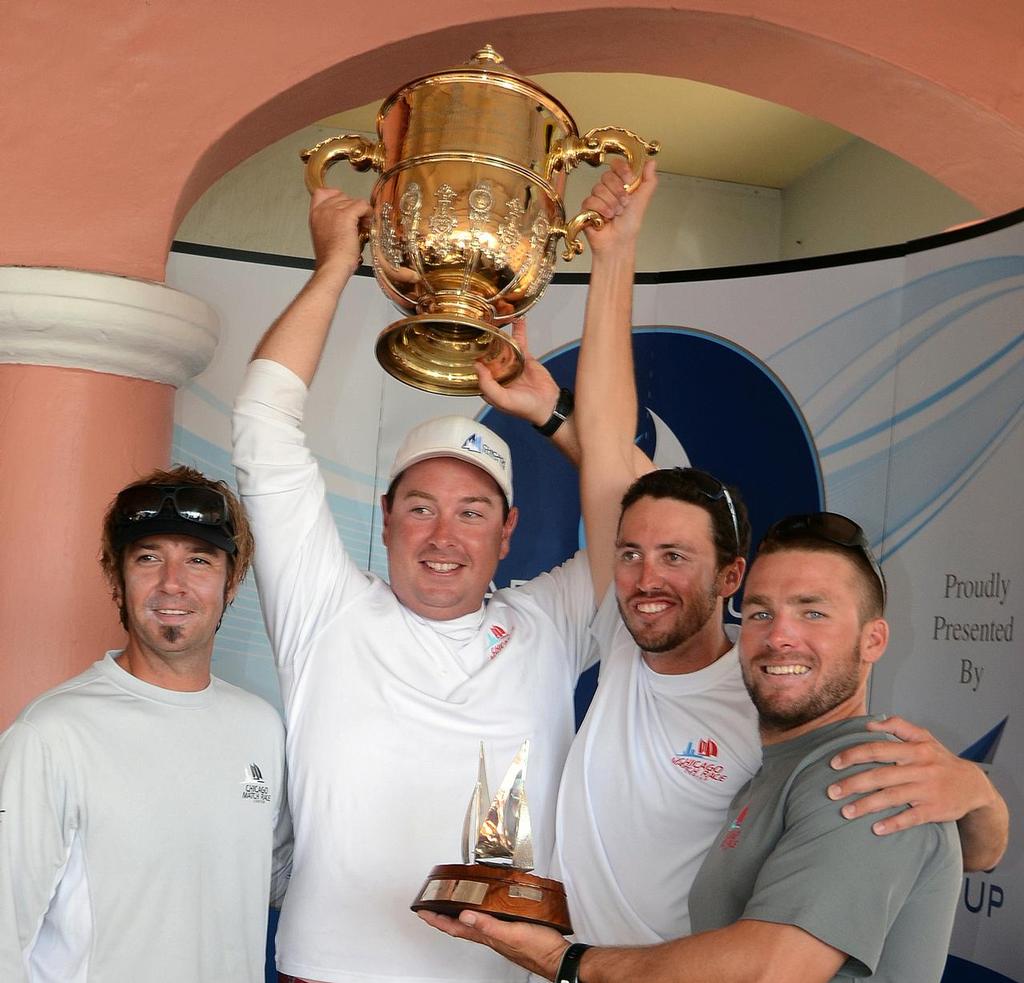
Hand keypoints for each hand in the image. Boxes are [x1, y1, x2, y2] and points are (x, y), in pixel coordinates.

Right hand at [309, 187, 372, 274]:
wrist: (333, 266)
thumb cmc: (332, 258)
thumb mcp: (325, 236)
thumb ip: (331, 223)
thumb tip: (347, 219)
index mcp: (315, 215)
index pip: (323, 193)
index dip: (338, 198)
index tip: (346, 208)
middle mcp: (322, 210)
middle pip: (342, 196)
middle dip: (352, 208)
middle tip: (357, 224)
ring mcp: (333, 211)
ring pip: (354, 201)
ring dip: (361, 213)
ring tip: (361, 228)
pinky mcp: (346, 215)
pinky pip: (362, 205)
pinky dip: (368, 213)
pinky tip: (367, 225)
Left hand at [416, 909, 568, 979]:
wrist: (558, 958)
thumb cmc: (539, 948)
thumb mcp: (511, 933)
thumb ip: (488, 924)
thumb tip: (465, 914)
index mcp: (487, 936)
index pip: (455, 927)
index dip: (437, 919)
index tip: (422, 911)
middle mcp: (491, 936)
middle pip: (460, 926)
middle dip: (443, 916)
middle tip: (430, 907)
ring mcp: (500, 934)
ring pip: (473, 923)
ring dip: (459, 914)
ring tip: (451, 905)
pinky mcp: (511, 931)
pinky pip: (488, 921)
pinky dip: (480, 913)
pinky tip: (484, 908)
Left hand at [476, 319, 560, 425]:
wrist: (548, 405)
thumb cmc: (525, 408)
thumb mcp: (502, 400)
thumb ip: (487, 385)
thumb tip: (477, 367)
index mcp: (489, 384)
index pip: (476, 368)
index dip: (471, 357)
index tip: (466, 345)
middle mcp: (499, 373)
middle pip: (488, 353)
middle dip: (483, 341)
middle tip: (478, 326)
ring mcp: (512, 364)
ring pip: (503, 345)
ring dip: (500, 333)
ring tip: (495, 320)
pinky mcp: (525, 358)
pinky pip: (520, 342)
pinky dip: (519, 331)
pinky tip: (517, 321)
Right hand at [582, 157, 657, 255]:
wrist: (618, 243)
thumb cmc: (629, 226)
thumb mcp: (643, 200)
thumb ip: (649, 181)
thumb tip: (651, 162)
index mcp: (621, 185)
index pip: (617, 165)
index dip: (622, 170)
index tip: (628, 181)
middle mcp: (608, 189)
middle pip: (607, 176)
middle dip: (618, 192)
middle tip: (623, 204)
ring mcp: (597, 198)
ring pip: (599, 188)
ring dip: (610, 204)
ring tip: (615, 214)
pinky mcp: (586, 208)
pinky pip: (590, 200)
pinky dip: (600, 210)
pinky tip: (604, 218)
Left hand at [827, 715, 994, 834]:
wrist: (974, 786)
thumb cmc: (940, 759)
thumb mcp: (924, 736)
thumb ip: (898, 726)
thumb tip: (869, 724)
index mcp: (914, 749)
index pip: (878, 749)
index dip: (853, 755)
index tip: (833, 763)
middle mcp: (920, 768)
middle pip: (880, 775)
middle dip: (853, 784)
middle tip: (831, 791)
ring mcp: (927, 790)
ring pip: (892, 798)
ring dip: (866, 806)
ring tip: (845, 812)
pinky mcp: (935, 810)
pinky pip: (911, 818)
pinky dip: (893, 823)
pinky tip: (876, 829)